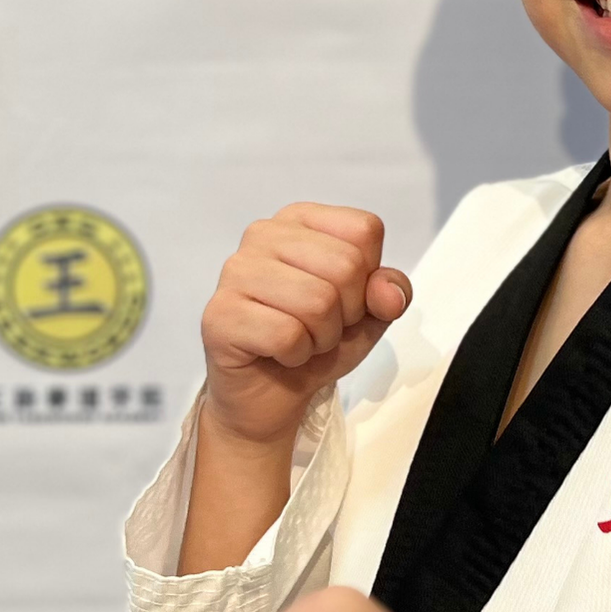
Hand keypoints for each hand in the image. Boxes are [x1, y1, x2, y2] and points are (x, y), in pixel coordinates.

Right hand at [202, 204, 412, 448]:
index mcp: (300, 218)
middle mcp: (264, 234)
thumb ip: (390, 291)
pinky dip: (297, 354)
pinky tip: (280, 352)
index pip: (364, 230)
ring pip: (318, 302)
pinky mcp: (219, 314)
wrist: (272, 392)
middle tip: (321, 326)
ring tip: (301, 339)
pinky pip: (287, 334)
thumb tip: (387, 293)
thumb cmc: (316, 339)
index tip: (344, 298)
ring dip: (322, 336)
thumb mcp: (371, 311)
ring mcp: (236, 271)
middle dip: (346, 312)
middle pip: (346, 265)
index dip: (368, 276)